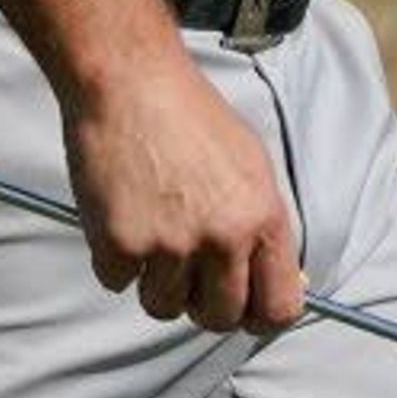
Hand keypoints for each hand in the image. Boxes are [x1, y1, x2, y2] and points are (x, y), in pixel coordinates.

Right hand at [62, 50, 304, 334]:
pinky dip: (114, 259)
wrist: (129, 79)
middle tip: (186, 270)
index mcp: (262, 217)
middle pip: (220, 318)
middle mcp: (222, 237)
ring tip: (149, 230)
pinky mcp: (119, 244)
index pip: (279, 307)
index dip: (261, 317)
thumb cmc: (190, 115)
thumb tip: (282, 282)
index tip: (244, 310)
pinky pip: (116, 283)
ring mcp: (168, 244)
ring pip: (163, 308)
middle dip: (202, 304)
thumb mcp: (251, 164)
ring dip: (154, 282)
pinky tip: (119, 214)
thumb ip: (265, 227)